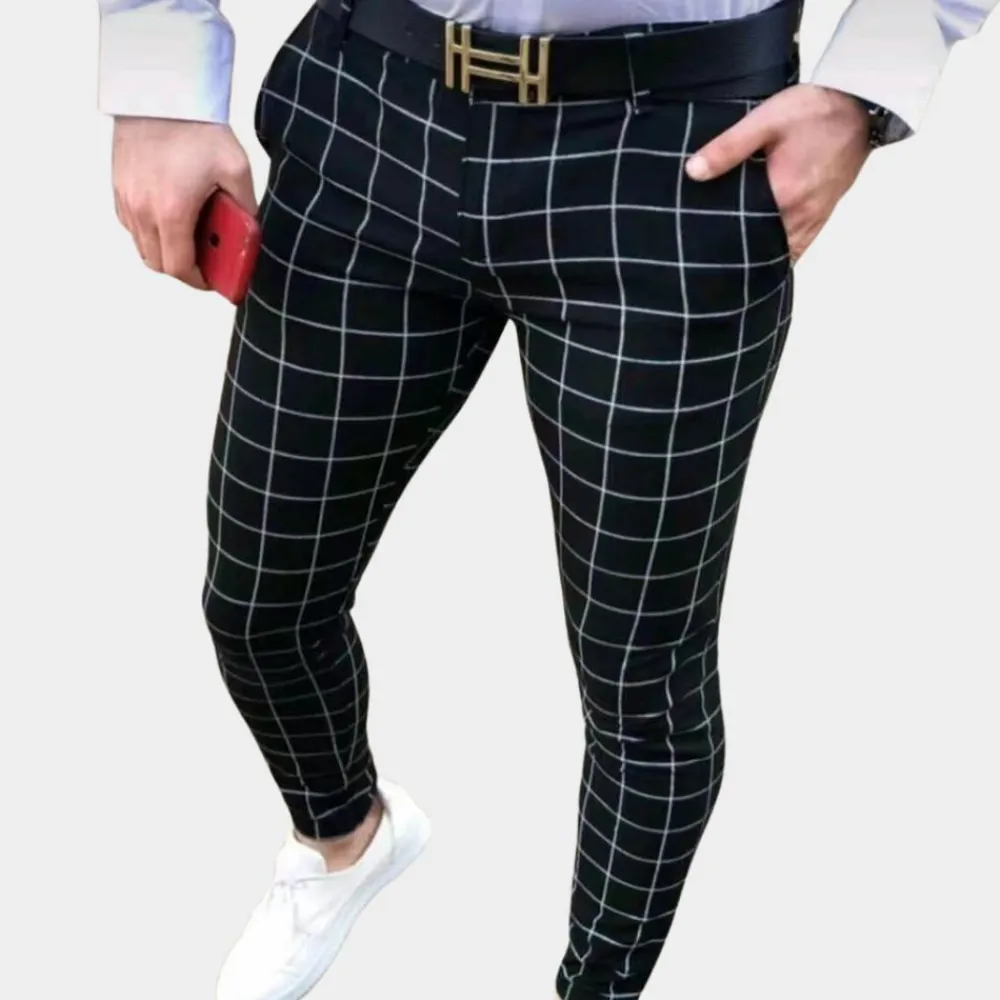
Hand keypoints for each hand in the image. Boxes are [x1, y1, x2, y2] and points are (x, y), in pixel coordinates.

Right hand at [112, 118, 255, 287]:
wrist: (161, 92)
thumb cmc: (197, 127)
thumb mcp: (235, 169)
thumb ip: (245, 209)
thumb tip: (249, 235)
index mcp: (172, 211)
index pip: (179, 268)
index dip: (199, 281)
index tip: (213, 280)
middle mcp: (142, 210)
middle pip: (158, 264)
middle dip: (184, 270)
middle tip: (206, 263)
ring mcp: (126, 199)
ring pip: (142, 247)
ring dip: (166, 251)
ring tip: (191, 240)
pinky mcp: (118, 188)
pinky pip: (132, 226)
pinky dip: (150, 233)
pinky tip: (171, 219)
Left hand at [685, 84, 869, 262]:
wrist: (862, 104)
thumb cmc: (815, 110)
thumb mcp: (765, 120)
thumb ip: (728, 148)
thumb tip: (693, 172)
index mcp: (783, 195)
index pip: (742, 233)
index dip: (719, 241)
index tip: (700, 243)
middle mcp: (801, 214)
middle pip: (761, 249)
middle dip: (736, 252)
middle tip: (707, 251)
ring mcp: (814, 218)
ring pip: (781, 252)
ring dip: (758, 254)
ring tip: (730, 253)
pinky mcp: (822, 214)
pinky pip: (798, 245)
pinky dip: (779, 251)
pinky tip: (760, 248)